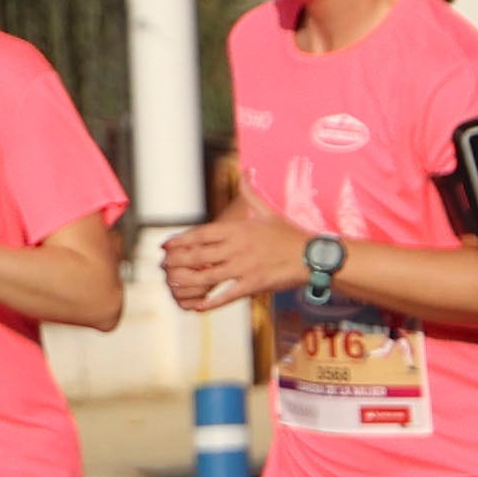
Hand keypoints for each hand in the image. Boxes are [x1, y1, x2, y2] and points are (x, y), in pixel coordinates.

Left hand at [162, 193, 312, 311]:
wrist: (314, 256)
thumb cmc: (290, 234)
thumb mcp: (268, 211)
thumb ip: (251, 192)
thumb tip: (246, 170)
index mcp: (238, 229)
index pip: (200, 234)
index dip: (179, 240)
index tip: (164, 246)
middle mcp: (237, 248)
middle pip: (197, 255)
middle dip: (176, 261)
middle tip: (163, 265)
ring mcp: (244, 267)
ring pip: (206, 276)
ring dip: (186, 281)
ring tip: (172, 283)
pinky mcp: (253, 285)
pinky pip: (226, 295)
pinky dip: (210, 302)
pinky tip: (198, 306)